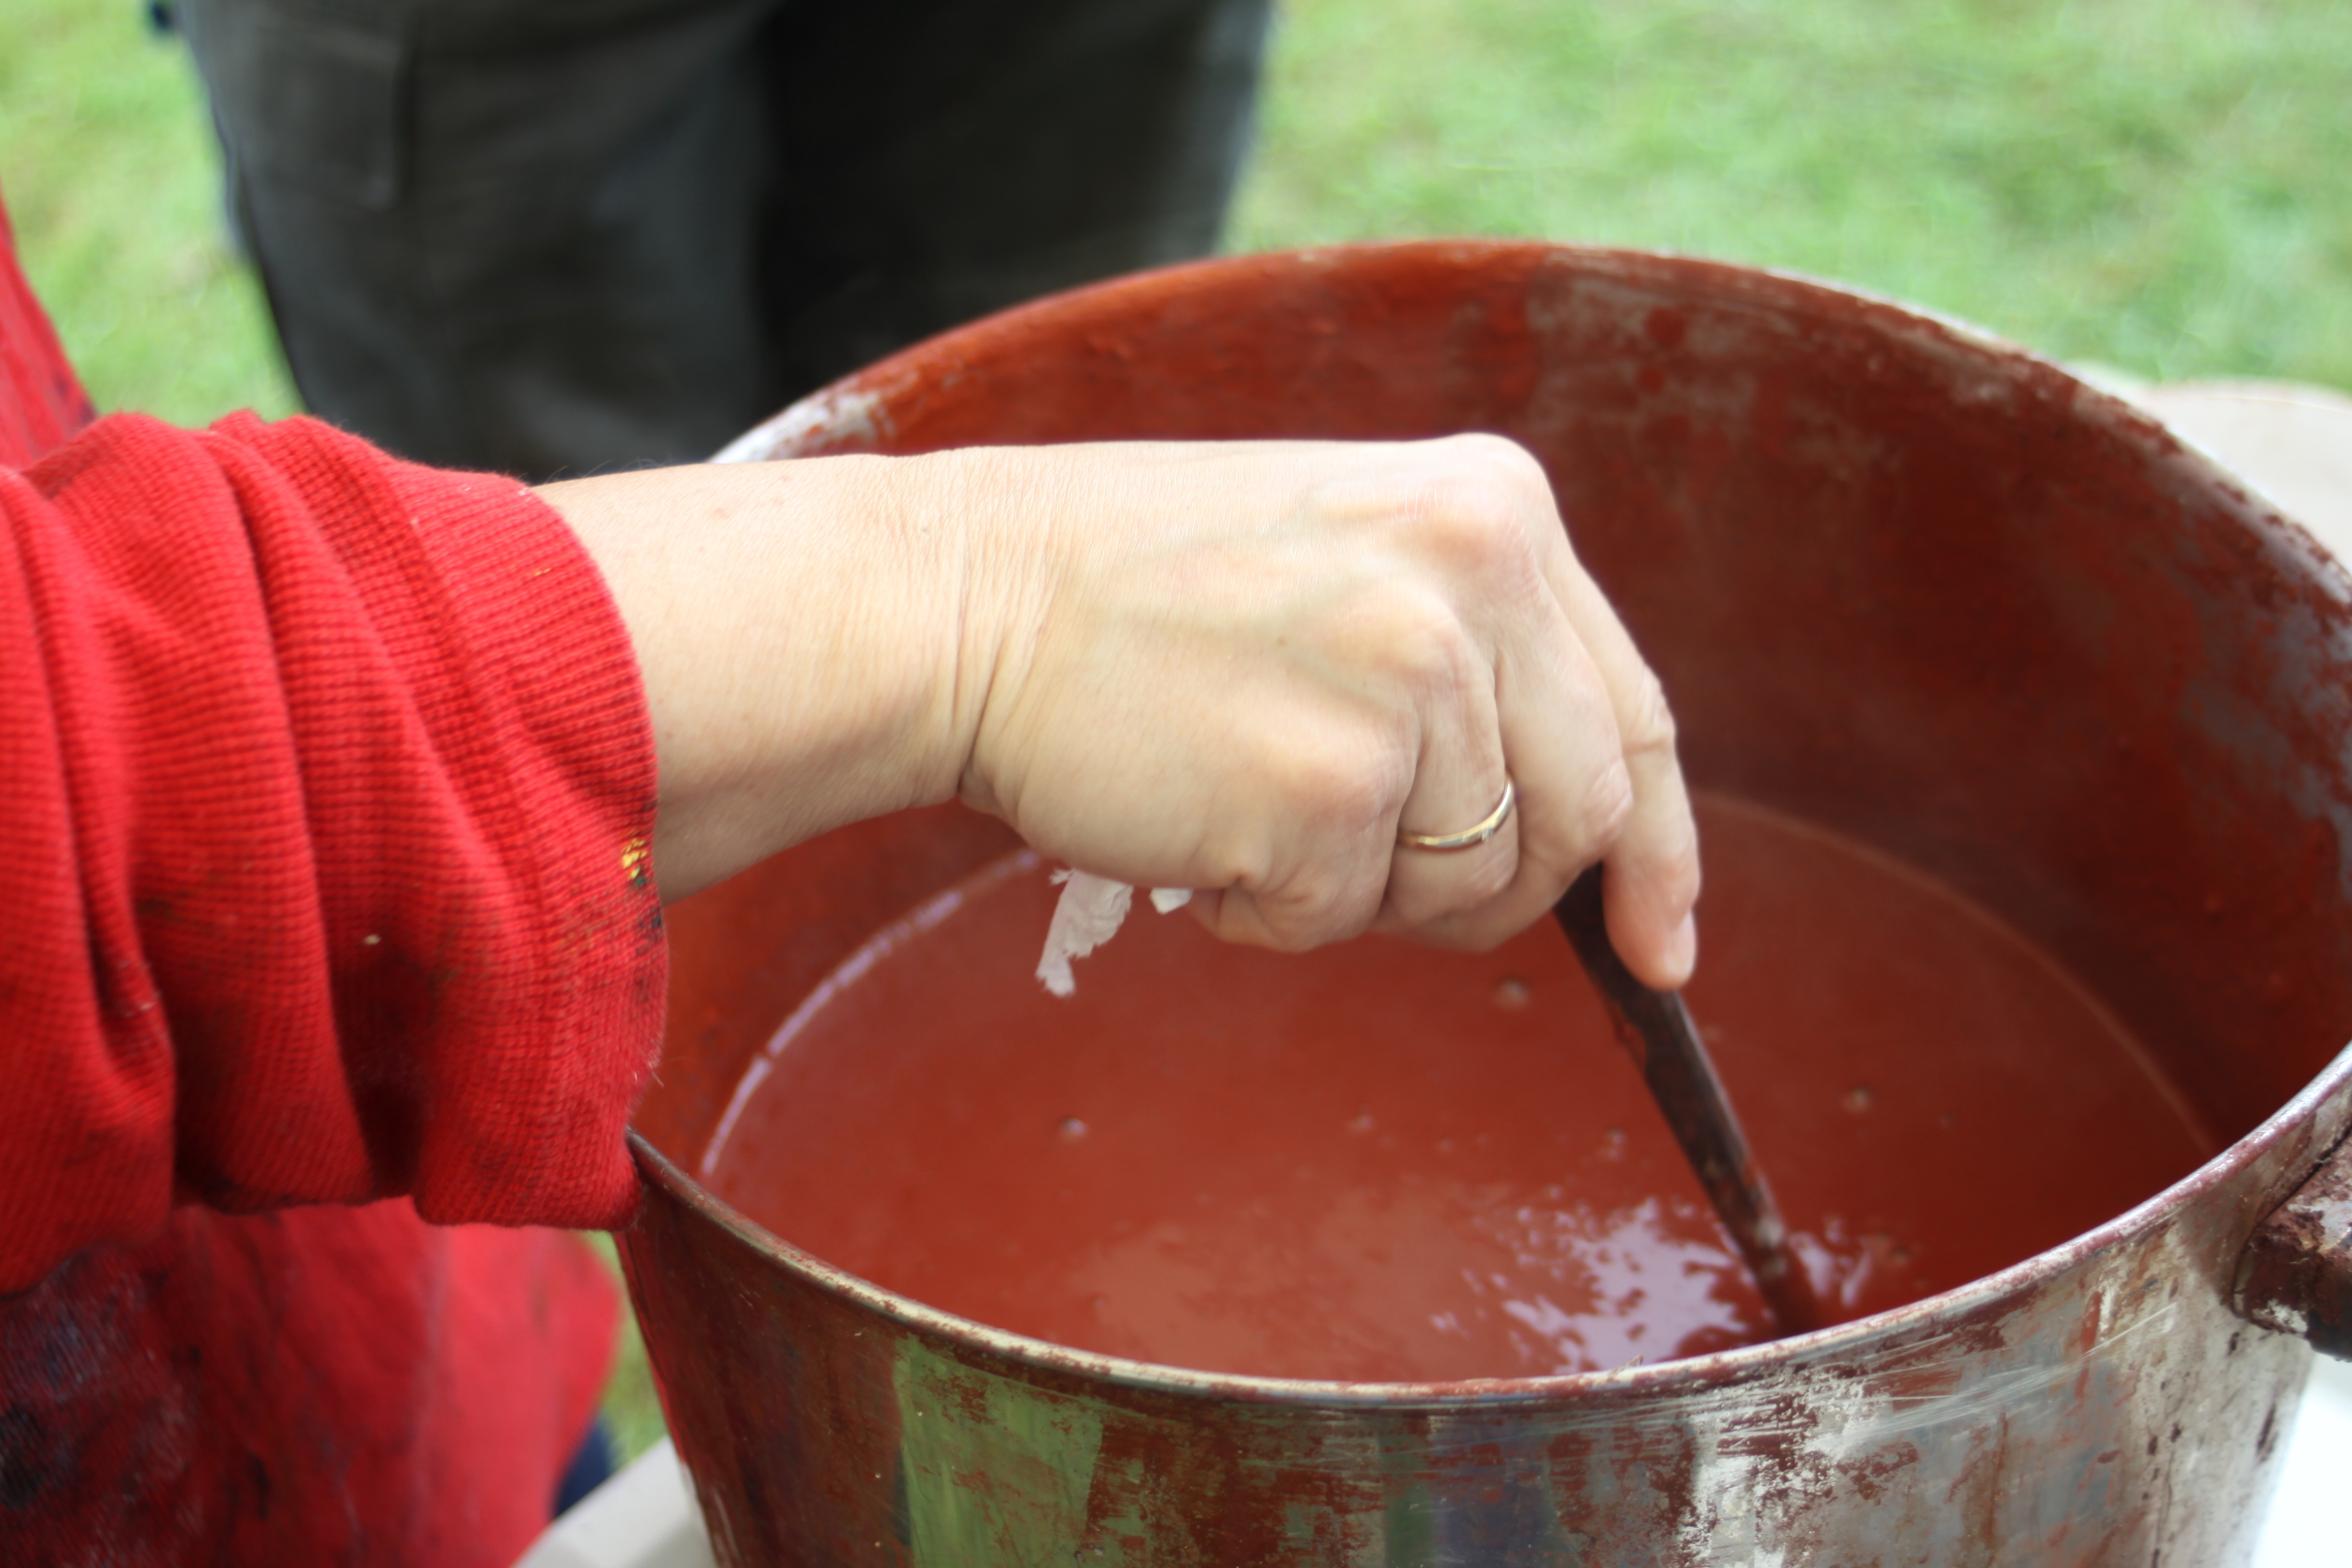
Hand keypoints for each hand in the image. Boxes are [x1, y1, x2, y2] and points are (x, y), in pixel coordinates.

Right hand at [542, 435, 1698, 987]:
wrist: (964, 602)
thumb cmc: (1140, 594)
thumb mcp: (1354, 555)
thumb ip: (1476, 652)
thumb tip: (1591, 828)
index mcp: (1496, 508)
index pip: (1635, 713)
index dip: (1662, 849)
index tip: (1661, 943)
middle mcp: (1474, 581)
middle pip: (1576, 819)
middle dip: (1490, 887)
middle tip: (1365, 871)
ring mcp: (1403, 685)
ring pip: (1464, 886)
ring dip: (1358, 890)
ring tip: (1245, 799)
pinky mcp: (1321, 789)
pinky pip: (1342, 920)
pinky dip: (1268, 912)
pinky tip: (1194, 825)